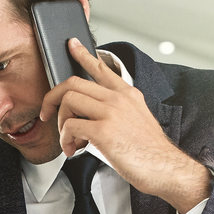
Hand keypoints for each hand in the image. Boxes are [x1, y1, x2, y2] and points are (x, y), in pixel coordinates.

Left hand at [38, 40, 211, 213]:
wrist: (164, 168)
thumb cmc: (150, 151)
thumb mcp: (138, 119)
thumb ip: (117, 111)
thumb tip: (89, 117)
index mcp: (128, 95)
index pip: (101, 68)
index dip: (82, 54)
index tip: (72, 45)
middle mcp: (118, 99)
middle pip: (74, 83)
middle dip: (53, 98)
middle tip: (48, 113)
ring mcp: (111, 113)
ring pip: (68, 101)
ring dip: (60, 122)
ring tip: (68, 139)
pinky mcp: (103, 131)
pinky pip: (70, 127)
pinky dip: (64, 140)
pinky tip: (72, 149)